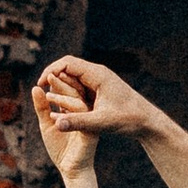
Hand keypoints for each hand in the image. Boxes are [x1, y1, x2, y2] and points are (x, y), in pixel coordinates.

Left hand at [30, 75, 94, 179]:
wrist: (70, 169)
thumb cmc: (60, 147)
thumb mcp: (47, 124)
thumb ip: (42, 107)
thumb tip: (36, 87)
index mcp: (77, 110)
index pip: (70, 91)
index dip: (59, 82)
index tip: (48, 76)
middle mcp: (85, 114)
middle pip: (76, 93)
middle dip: (62, 84)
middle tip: (50, 76)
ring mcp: (89, 122)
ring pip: (79, 103)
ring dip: (63, 98)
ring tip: (48, 96)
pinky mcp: (91, 133)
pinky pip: (81, 119)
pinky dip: (66, 116)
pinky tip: (53, 116)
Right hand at [35, 56, 159, 141]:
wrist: (147, 122)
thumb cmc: (128, 120)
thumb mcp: (101, 123)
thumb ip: (77, 123)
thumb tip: (56, 125)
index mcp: (97, 74)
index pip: (67, 63)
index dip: (50, 71)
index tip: (39, 84)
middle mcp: (97, 74)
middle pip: (68, 68)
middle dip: (53, 79)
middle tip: (41, 94)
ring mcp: (98, 81)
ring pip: (72, 78)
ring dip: (61, 88)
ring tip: (51, 103)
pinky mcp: (99, 90)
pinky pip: (79, 87)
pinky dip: (69, 95)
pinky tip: (64, 108)